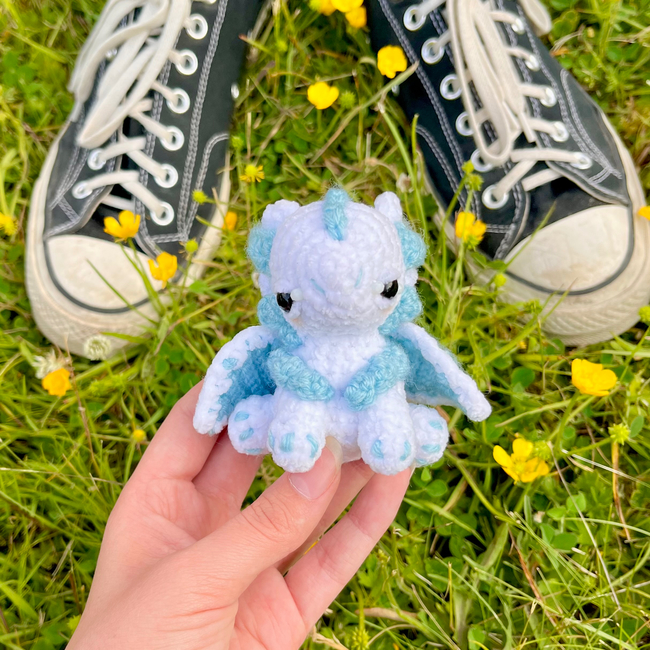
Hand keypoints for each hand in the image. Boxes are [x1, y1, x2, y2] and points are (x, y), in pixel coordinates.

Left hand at [68, 383, 409, 648]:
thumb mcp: (189, 581)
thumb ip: (261, 525)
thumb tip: (325, 462)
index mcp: (158, 504)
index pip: (199, 425)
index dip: (237, 385)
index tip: (279, 349)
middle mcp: (207, 525)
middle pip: (261, 456)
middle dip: (301, 418)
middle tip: (342, 377)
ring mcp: (252, 565)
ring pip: (307, 501)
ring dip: (346, 463)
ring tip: (385, 418)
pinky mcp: (289, 608)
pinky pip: (334, 554)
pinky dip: (367, 517)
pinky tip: (394, 478)